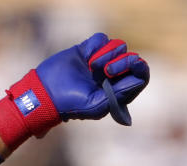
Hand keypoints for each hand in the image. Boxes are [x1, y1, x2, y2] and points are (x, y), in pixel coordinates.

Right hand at [0, 33, 148, 150]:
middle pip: (131, 58)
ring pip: (118, 46)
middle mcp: (114, 75)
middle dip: (122, 62)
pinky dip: (96, 45)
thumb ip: (119, 94)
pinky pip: (102, 38)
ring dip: (107, 54)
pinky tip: (86, 57)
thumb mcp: (97, 105)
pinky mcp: (89, 49)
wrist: (46, 92)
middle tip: (106, 72)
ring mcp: (102, 61)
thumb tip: (138, 80)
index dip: (139, 68)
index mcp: (120, 91)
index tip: (134, 64)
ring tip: (92, 67)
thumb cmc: (72, 104)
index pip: (140, 75)